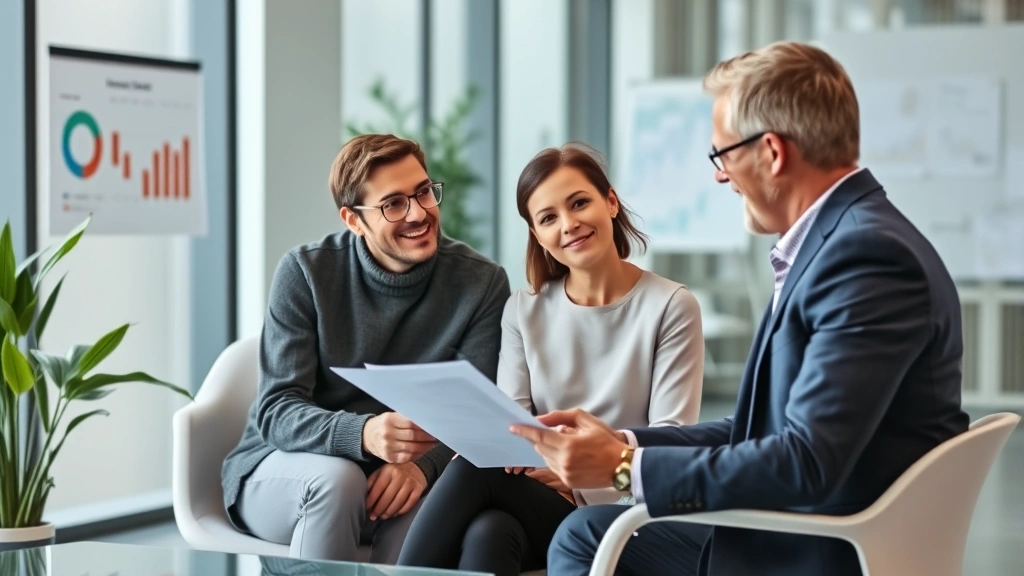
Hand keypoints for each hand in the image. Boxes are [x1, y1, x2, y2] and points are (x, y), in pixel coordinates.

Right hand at [362, 412, 435, 462]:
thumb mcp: (392, 416)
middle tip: (438, 436)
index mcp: (389, 420)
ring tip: (433, 443)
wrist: (366, 437)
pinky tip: (424, 450)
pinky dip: (418, 454)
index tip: (434, 427)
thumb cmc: (384, 424)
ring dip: (426, 446)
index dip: (424, 426)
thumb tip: (427, 420)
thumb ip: (406, 418)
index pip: (411, 423)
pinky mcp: (389, 458)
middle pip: (413, 436)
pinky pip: (407, 457)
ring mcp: (388, 447)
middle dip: (427, 437)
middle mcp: (388, 434)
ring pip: (412, 448)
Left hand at [365, 462, 426, 520]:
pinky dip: (401, 511)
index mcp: (388, 470)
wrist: (416, 467)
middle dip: (378, 509)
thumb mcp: (381, 471)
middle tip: (373, 516)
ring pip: (398, 503)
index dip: (371, 500)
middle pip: (387, 498)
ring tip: (383, 516)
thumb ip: (372, 481)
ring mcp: (410, 483)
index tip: (366, 508)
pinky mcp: (418, 489)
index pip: (377, 489)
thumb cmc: (394, 471)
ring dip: (389, 512)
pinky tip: (395, 513)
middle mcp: (400, 475)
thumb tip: (364, 496)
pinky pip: (409, 504)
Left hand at [510, 409, 628, 489]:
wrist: (621, 466)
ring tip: (563, 443)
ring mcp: (565, 474)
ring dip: (546, 449)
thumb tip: (541, 420)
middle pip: (539, 447)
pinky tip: (567, 454)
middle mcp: (564, 461)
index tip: (513, 427)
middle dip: (538, 438)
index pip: (539, 436)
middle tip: (540, 431)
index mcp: (569, 445)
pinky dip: (554, 459)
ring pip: (544, 458)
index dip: (524, 431)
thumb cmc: (605, 441)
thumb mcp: (586, 421)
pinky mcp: (568, 482)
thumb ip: (561, 417)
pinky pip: (552, 467)